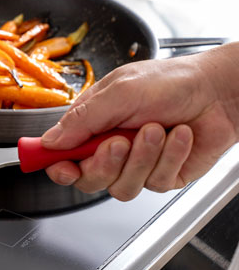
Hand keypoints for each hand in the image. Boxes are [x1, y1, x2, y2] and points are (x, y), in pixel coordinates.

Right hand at [41, 43, 238, 200]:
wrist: (219, 91)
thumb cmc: (171, 82)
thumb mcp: (119, 92)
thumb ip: (81, 119)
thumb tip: (50, 141)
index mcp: (93, 126)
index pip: (63, 157)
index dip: (58, 166)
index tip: (61, 166)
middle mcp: (111, 148)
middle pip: (88, 180)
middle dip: (104, 163)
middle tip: (119, 142)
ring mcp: (136, 165)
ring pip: (121, 187)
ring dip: (142, 158)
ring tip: (157, 129)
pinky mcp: (162, 176)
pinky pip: (154, 183)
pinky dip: (169, 157)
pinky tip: (179, 136)